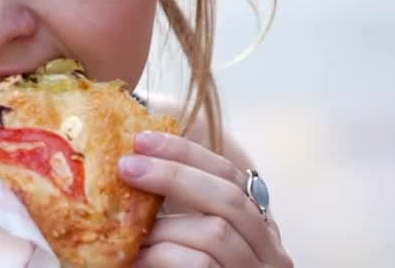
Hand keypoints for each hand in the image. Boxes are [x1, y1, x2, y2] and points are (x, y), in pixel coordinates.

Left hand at [118, 132, 291, 267]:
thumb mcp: (196, 245)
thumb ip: (181, 217)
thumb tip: (132, 168)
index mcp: (258, 231)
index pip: (230, 176)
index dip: (187, 153)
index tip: (142, 139)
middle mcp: (269, 254)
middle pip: (227, 199)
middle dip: (174, 176)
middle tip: (127, 166)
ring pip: (215, 237)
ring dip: (163, 227)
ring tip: (125, 228)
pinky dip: (163, 261)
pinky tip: (132, 262)